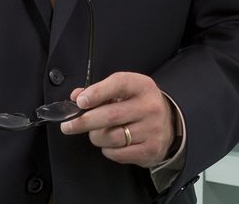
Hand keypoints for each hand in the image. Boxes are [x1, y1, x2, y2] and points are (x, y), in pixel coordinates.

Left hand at [60, 71, 174, 167]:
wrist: (168, 123)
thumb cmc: (139, 103)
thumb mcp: (124, 89)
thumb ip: (99, 91)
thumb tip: (76, 96)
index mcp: (141, 86)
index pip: (118, 84)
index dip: (96, 93)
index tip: (80, 101)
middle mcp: (149, 107)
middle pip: (110, 116)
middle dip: (84, 121)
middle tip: (69, 125)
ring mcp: (151, 130)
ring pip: (112, 137)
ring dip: (95, 137)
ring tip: (95, 133)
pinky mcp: (150, 150)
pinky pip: (118, 154)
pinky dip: (107, 149)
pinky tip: (109, 143)